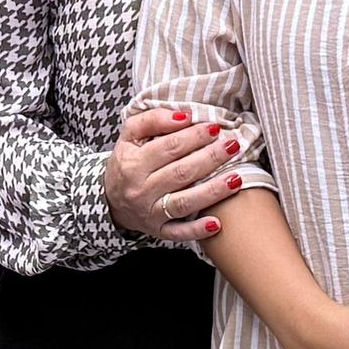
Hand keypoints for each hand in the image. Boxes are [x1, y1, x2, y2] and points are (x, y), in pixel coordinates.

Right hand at [104, 108, 245, 243]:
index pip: (168, 147)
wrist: (110, 200)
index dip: (194, 136)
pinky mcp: (159, 231)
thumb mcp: (130, 136)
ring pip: (184, 202)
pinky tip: (217, 223)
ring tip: (237, 178)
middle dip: (210, 158)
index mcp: (133, 163)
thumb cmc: (127, 163)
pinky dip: (197, 230)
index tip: (214, 127)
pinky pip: (179, 233)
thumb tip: (184, 115)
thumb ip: (153, 119)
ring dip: (213, 191)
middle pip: (181, 173)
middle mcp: (141, 190)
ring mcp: (151, 213)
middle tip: (233, 145)